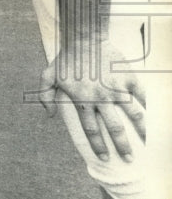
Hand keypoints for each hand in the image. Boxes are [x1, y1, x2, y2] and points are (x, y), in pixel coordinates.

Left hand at [39, 39, 145, 161]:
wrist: (84, 38)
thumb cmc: (66, 58)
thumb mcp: (48, 75)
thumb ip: (45, 96)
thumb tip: (49, 115)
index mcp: (83, 100)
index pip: (92, 130)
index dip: (98, 146)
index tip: (104, 158)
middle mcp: (101, 98)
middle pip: (114, 128)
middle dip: (122, 147)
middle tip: (128, 160)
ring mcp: (117, 88)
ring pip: (133, 115)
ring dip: (141, 132)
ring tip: (146, 144)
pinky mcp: (128, 78)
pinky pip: (142, 97)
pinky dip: (149, 109)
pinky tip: (154, 120)